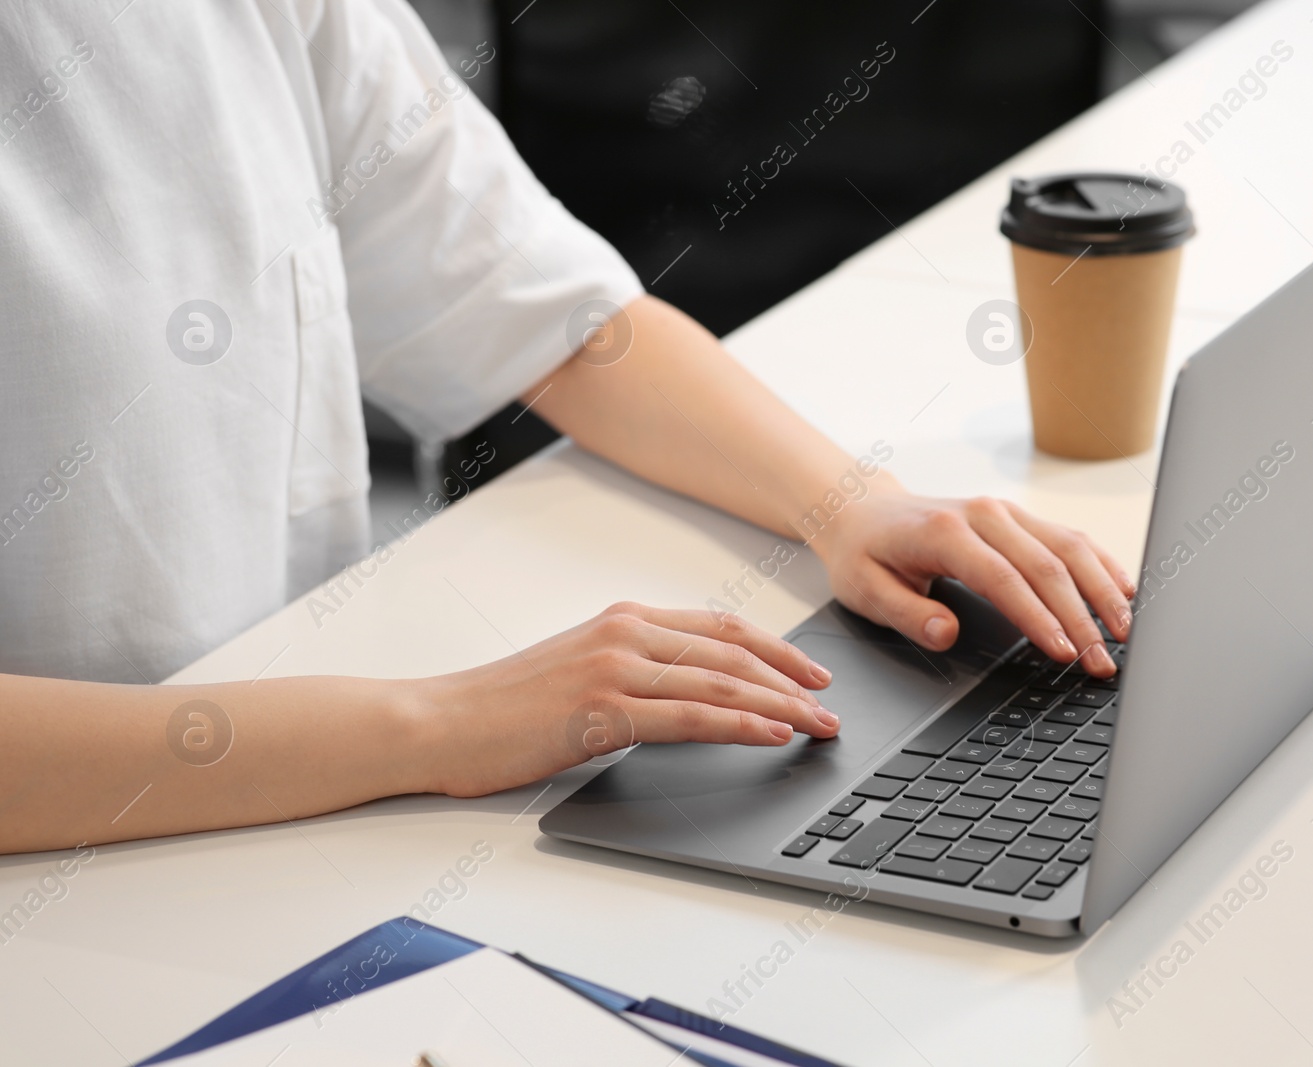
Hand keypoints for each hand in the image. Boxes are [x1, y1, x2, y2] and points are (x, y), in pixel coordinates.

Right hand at [417, 603, 837, 796]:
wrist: (440, 722)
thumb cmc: (504, 706)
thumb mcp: (580, 670)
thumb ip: (635, 670)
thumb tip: (693, 693)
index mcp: (624, 619)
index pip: (720, 627)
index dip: (776, 649)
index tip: (812, 672)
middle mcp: (625, 633)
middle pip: (733, 652)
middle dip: (792, 679)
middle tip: (830, 705)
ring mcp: (613, 668)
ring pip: (720, 683)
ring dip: (780, 706)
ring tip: (817, 726)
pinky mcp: (601, 709)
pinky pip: (689, 717)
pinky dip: (739, 725)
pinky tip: (771, 734)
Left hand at [811, 488, 1135, 676]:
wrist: (864, 511)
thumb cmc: (866, 554)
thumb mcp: (866, 591)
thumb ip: (906, 613)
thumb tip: (945, 633)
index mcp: (945, 533)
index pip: (1004, 578)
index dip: (1039, 617)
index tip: (1064, 653)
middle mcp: (984, 515)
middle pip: (1047, 564)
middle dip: (1082, 617)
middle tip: (1103, 662)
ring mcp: (1005, 512)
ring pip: (1069, 546)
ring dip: (1102, 589)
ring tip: (1125, 632)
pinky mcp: (1019, 517)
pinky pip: (1070, 537)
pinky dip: (1101, 563)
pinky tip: (1124, 590)